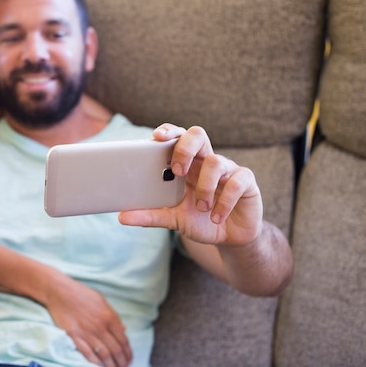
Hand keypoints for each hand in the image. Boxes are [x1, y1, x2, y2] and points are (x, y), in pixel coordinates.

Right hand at [44, 275, 131, 366]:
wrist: (59, 291)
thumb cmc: (81, 293)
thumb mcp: (101, 300)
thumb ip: (113, 316)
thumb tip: (123, 329)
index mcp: (109, 316)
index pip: (123, 340)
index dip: (128, 352)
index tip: (129, 358)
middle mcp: (100, 326)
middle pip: (115, 350)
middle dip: (122, 361)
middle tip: (124, 366)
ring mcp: (87, 332)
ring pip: (104, 354)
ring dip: (111, 365)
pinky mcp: (74, 336)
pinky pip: (87, 353)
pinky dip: (95, 362)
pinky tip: (99, 366)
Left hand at [119, 124, 262, 245]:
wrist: (229, 238)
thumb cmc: (200, 221)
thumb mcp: (173, 219)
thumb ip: (151, 215)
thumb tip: (122, 217)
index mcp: (187, 164)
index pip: (178, 137)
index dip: (169, 131)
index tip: (156, 136)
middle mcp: (206, 161)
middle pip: (198, 134)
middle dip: (185, 147)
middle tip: (177, 170)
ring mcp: (228, 169)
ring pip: (216, 161)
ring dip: (205, 187)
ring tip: (202, 208)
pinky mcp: (246, 182)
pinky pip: (237, 182)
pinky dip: (224, 201)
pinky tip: (216, 216)